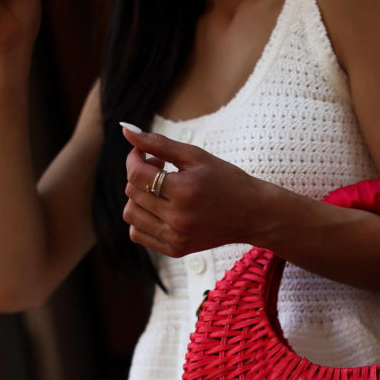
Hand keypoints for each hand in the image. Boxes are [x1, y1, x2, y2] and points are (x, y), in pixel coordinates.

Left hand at [121, 127, 269, 255]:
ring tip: (159, 189)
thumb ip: (159, 143)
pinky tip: (159, 208)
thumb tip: (126, 129)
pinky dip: (141, 218)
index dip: (134, 158)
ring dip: (138, 197)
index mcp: (184, 191)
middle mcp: (178, 218)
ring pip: (131, 214)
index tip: (143, 152)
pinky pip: (138, 234)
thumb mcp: (196, 156)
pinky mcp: (176, 250)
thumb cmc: (226, 180)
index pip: (136, 174)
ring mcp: (176, 237)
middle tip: (160, 167)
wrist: (253, 214)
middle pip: (133, 193)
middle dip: (139, 174)